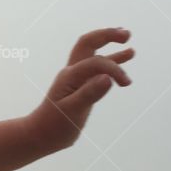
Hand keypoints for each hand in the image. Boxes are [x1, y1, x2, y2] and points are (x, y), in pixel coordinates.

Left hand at [26, 27, 134, 153]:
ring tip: (129, 44)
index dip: (113, 68)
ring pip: (95, 56)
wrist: (41, 136)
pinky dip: (111, 65)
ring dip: (111, 48)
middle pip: (89, 44)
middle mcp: (73, 73)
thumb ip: (89, 93)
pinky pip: (97, 71)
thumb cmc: (54, 125)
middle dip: (107, 35)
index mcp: (70, 75)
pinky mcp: (82, 88)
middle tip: (126, 34)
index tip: (125, 83)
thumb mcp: (72, 111)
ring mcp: (77, 79)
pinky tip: (123, 64)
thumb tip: (108, 78)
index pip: (96, 62)